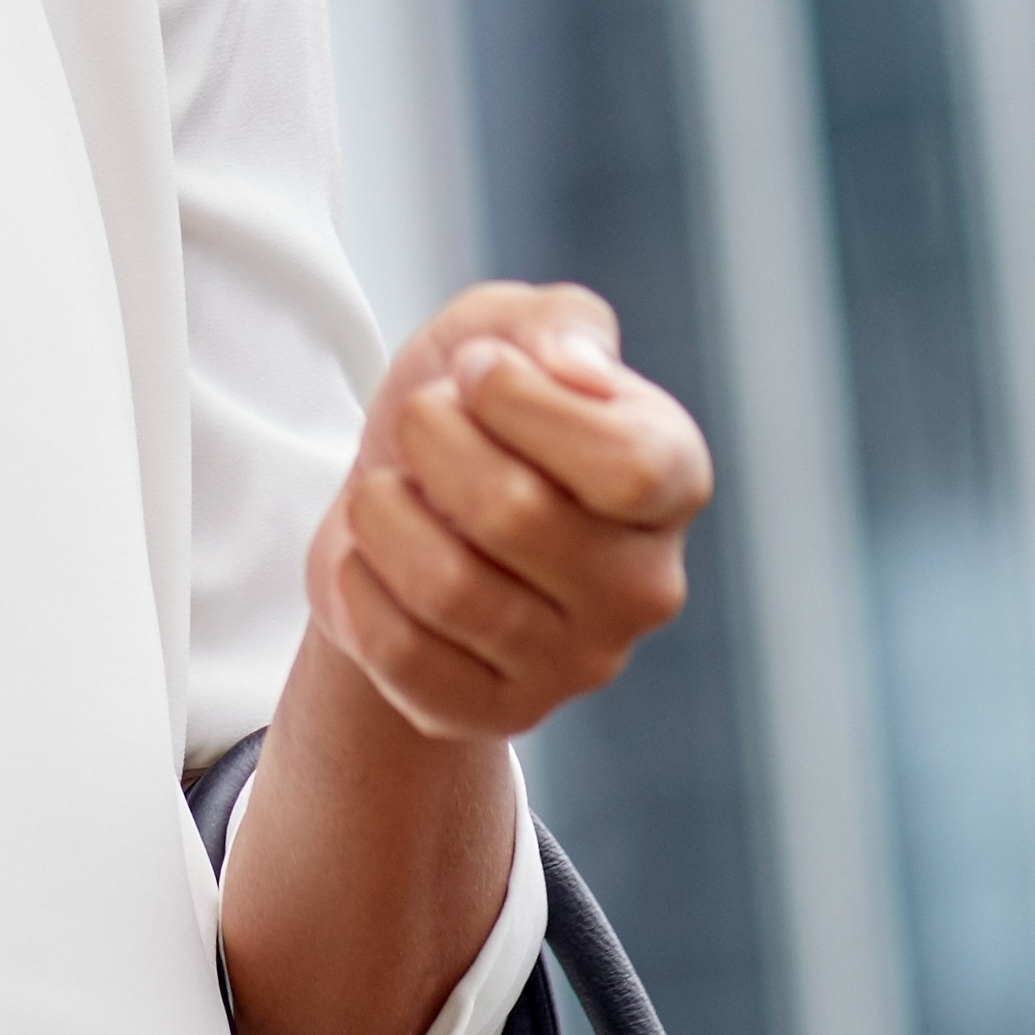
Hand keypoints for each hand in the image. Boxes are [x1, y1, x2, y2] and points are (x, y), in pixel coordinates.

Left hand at [304, 281, 713, 743]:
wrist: (402, 507)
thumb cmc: (469, 412)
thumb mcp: (503, 330)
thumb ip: (557, 322)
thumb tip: (577, 368)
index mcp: (674, 479)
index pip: (628, 467)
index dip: (520, 404)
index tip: (473, 368)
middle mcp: (645, 585)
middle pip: (516, 516)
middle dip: (430, 439)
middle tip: (418, 421)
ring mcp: (578, 663)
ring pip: (450, 588)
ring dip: (381, 513)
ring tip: (385, 493)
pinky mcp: (499, 713)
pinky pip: (402, 654)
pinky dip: (360, 588)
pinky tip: (372, 560)